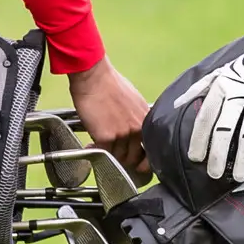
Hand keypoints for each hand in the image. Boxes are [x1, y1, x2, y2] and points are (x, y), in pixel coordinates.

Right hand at [65, 59, 152, 181]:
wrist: (94, 77)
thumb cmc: (110, 84)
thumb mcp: (134, 101)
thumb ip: (137, 119)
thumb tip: (135, 132)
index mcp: (146, 120)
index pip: (152, 149)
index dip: (146, 162)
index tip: (139, 167)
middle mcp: (137, 128)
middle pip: (134, 157)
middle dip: (123, 158)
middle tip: (113, 154)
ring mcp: (123, 134)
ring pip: (117, 157)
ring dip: (108, 154)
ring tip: (100, 144)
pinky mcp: (106, 137)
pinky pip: (103, 153)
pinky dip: (95, 150)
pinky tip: (91, 143)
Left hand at [179, 25, 243, 181]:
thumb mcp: (217, 73)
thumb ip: (197, 90)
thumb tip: (176, 104)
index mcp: (221, 88)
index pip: (206, 118)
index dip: (199, 140)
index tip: (195, 158)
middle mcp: (238, 95)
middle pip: (225, 130)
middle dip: (219, 154)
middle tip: (214, 173)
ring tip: (240, 176)